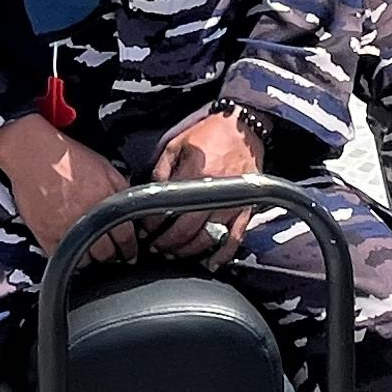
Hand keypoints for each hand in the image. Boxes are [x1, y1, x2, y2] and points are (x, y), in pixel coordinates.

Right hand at [0, 114, 129, 257]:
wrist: (33, 154)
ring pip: (85, 261)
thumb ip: (122, 189)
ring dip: (92, 261)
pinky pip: (60, 257)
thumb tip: (133, 208)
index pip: (126, 237)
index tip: (130, 250)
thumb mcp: (105, 168)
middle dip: (114, 256)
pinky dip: (68, 260)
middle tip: (114, 256)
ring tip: (94, 256)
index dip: (130, 247)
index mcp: (105, 202)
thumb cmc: (68, 157)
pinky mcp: (45, 235)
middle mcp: (87, 219)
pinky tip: (72, 256)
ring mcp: (65, 230)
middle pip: (107, 253)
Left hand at [143, 109, 265, 258]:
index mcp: (196, 174)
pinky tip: (209, 263)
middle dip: (167, 243)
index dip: (153, 223)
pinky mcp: (245, 209)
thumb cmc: (210, 135)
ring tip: (175, 253)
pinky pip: (235, 238)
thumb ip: (162, 168)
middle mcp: (216, 192)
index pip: (169, 208)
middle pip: (187, 229)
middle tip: (155, 247)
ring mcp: (233, 203)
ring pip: (208, 238)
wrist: (243, 128)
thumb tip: (152, 192)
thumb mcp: (178, 144)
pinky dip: (222, 254)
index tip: (145, 229)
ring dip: (188, 251)